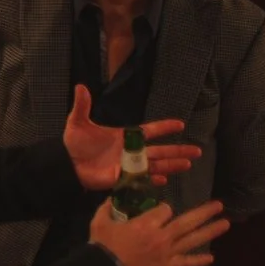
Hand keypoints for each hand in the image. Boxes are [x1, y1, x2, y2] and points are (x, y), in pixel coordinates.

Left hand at [64, 87, 198, 190]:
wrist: (67, 164)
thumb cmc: (75, 143)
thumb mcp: (78, 122)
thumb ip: (83, 106)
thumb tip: (80, 85)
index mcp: (124, 136)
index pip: (149, 131)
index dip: (164, 127)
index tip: (180, 124)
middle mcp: (130, 151)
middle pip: (159, 150)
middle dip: (178, 150)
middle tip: (197, 150)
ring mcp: (128, 166)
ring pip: (155, 165)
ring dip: (171, 165)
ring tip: (188, 164)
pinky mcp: (122, 179)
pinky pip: (141, 179)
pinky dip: (152, 179)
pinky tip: (164, 179)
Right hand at [90, 197, 228, 265]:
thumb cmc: (104, 247)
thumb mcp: (99, 222)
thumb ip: (107, 208)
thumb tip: (111, 198)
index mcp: (146, 223)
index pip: (164, 210)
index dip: (163, 208)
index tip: (160, 209)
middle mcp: (162, 236)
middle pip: (187, 222)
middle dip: (204, 213)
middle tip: (219, 205)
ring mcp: (167, 253)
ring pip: (192, 240)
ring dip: (210, 232)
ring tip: (225, 224)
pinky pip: (186, 263)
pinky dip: (198, 261)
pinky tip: (211, 258)